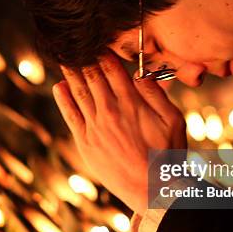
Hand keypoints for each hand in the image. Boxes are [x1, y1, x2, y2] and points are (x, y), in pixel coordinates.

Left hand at [53, 52, 186, 215]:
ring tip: (63, 57)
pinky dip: (63, 99)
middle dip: (83, 57)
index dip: (103, 52)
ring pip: (79, 92)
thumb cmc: (168, 155)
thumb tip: (141, 73)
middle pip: (92, 76)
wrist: (153, 191)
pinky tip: (59, 86)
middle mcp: (110, 111)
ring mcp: (95, 127)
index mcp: (131, 103)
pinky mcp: (86, 143)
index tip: (97, 41)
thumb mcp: (173, 121)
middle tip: (74, 43)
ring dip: (70, 73)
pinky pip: (70, 116)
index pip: (112, 69)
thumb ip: (156, 95)